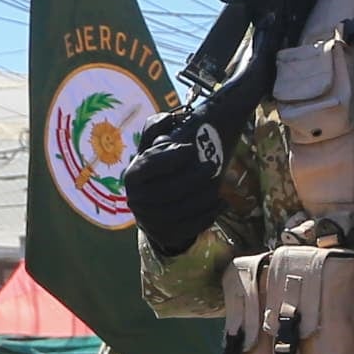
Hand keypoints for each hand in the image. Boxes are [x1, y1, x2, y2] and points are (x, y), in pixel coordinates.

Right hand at [121, 120, 226, 259]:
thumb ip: (157, 128)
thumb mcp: (153, 147)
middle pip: (169, 190)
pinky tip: (221, 202)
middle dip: (194, 177)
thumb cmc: (158, 171)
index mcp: (132, 175)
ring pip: (182, 209)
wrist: (154, 209)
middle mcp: (136, 200)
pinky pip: (191, 226)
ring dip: (205, 196)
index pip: (150, 165)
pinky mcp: (166, 235)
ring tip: (219, 184)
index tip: (190, 148)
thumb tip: (170, 117)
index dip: (171, 157)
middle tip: (212, 166)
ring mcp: (150, 221)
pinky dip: (209, 214)